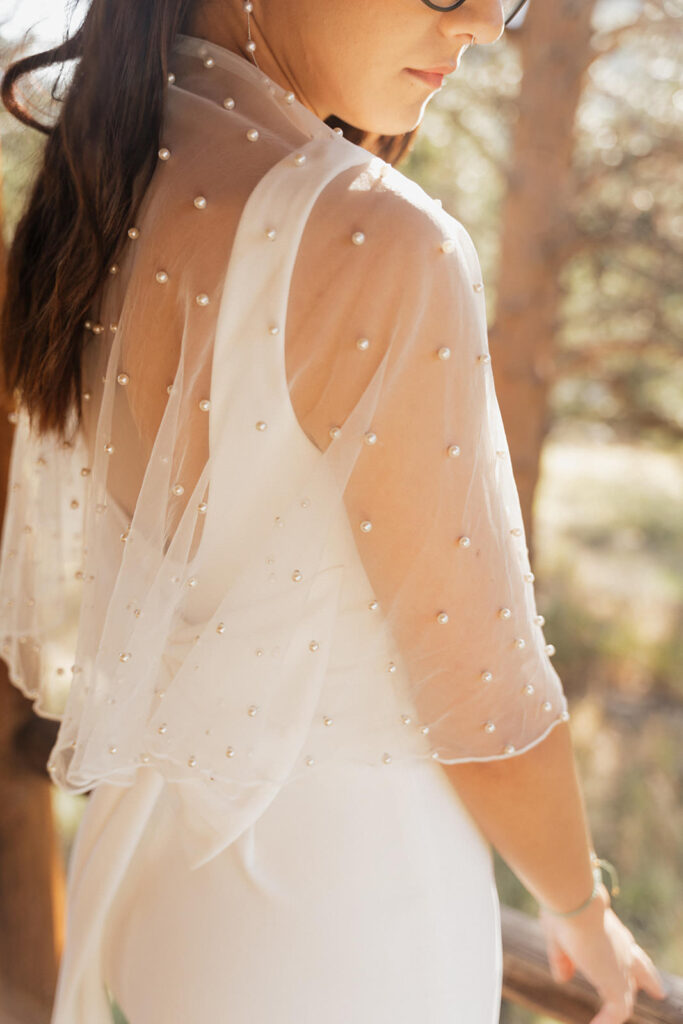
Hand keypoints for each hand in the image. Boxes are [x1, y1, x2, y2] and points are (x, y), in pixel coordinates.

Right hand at [538, 882, 667, 1023]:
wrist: (574, 902)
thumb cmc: (562, 910)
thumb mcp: (558, 935)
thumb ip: (562, 958)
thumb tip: (563, 978)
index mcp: (609, 929)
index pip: (626, 945)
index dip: (630, 956)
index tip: (637, 962)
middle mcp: (622, 946)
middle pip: (641, 967)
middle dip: (649, 980)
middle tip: (659, 992)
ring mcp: (622, 965)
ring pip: (628, 992)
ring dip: (618, 1007)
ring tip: (605, 1022)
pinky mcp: (618, 983)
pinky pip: (618, 1010)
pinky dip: (607, 1021)